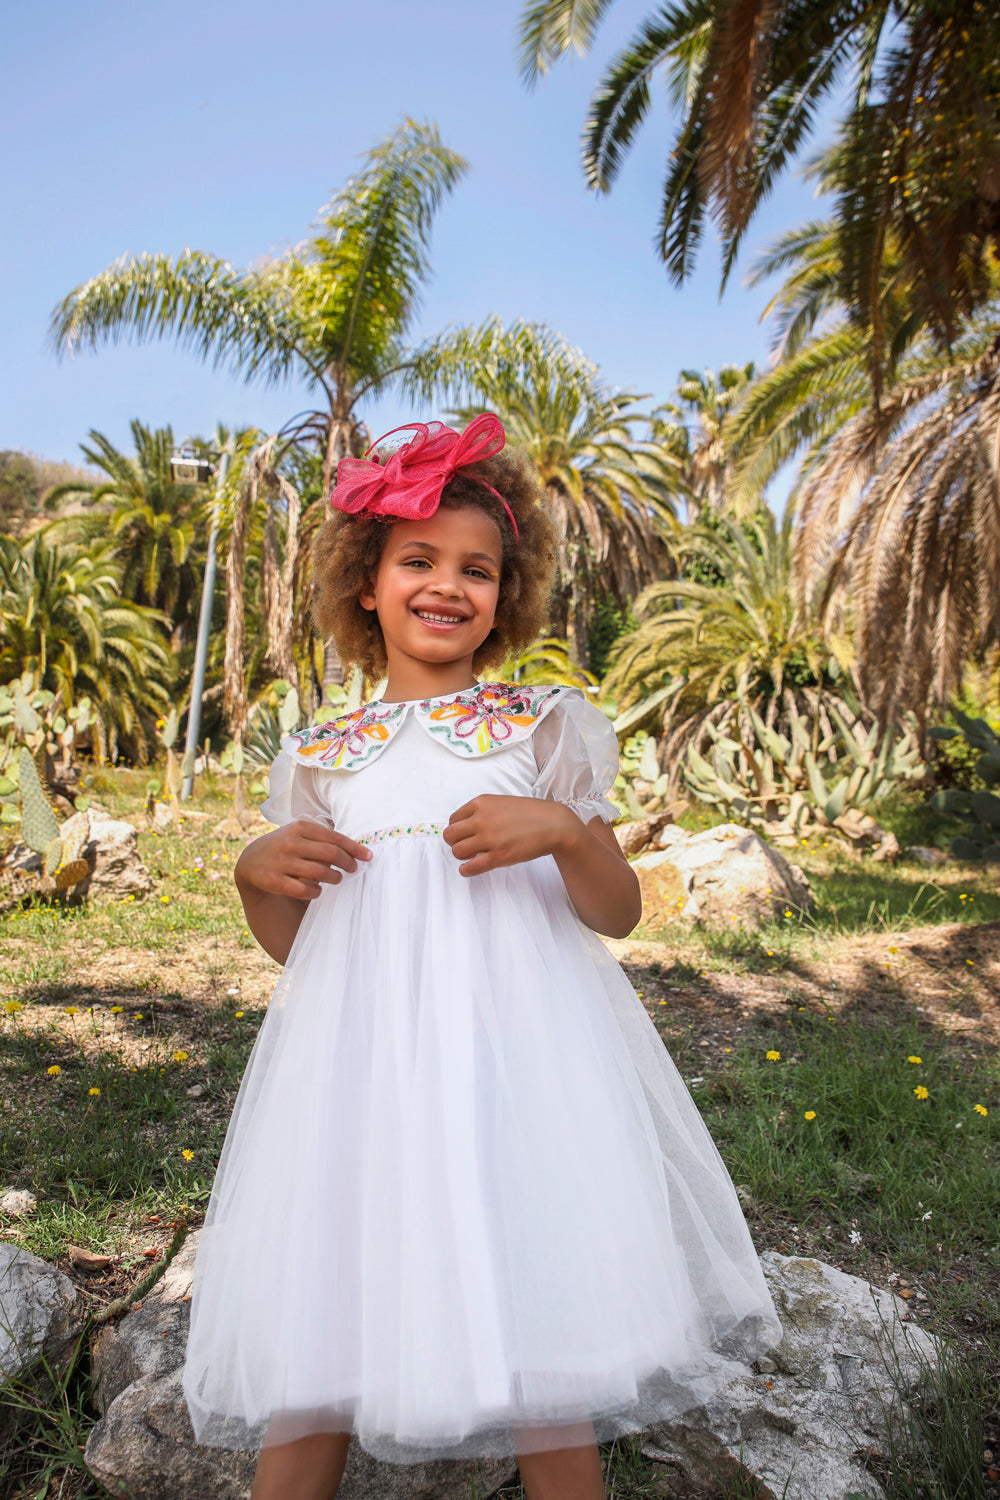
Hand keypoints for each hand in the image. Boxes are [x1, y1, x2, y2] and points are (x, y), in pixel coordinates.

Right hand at [234, 819, 370, 901]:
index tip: (368, 856)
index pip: (334, 837)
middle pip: (330, 854)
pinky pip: (304, 889)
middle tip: (353, 869)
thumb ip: (321, 839)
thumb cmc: (284, 846)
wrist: (249, 861)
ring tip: (337, 879)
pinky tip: (317, 890)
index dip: (354, 848)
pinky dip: (315, 891)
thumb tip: (354, 849)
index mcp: (299, 827)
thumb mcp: (298, 834)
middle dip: (347, 863)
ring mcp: (281, 862)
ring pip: (319, 873)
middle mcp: (290, 843)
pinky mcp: (274, 881)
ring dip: (334, 878)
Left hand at [443, 795, 579, 875]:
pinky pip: (470, 867)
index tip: (465, 835)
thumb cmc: (529, 814)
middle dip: (455, 843)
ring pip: (457, 852)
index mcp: (481, 803)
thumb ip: (482, 811)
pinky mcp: (499, 856)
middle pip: (450, 836)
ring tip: (473, 856)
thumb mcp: (501, 803)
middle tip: (466, 847)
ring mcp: (490, 838)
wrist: (554, 824)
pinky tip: (469, 869)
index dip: (457, 830)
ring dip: (462, 856)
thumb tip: (462, 826)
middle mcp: (482, 819)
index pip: (453, 819)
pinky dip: (466, 870)